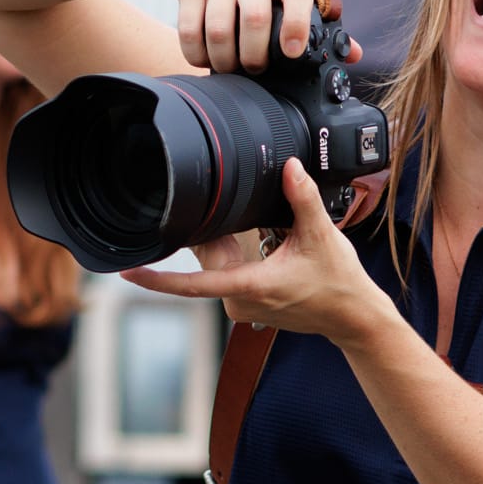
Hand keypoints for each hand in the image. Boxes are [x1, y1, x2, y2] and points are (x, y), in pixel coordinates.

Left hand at [120, 159, 390, 350]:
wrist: (351, 317)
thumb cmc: (338, 283)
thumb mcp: (321, 236)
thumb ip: (302, 198)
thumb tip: (289, 166)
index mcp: (251, 286)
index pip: (194, 284)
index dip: (159, 279)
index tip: (130, 272)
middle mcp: (240, 301)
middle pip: (207, 262)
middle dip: (216, 235)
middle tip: (252, 226)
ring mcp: (242, 306)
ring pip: (218, 267)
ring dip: (232, 245)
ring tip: (273, 242)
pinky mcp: (247, 306)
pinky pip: (228, 276)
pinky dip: (237, 257)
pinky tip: (265, 248)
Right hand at [164, 0, 357, 75]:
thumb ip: (313, 23)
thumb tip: (353, 54)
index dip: (297, 24)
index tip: (292, 52)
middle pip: (254, 20)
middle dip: (253, 58)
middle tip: (253, 69)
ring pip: (219, 30)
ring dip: (223, 61)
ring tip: (226, 67)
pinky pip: (189, 29)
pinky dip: (195, 54)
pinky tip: (202, 57)